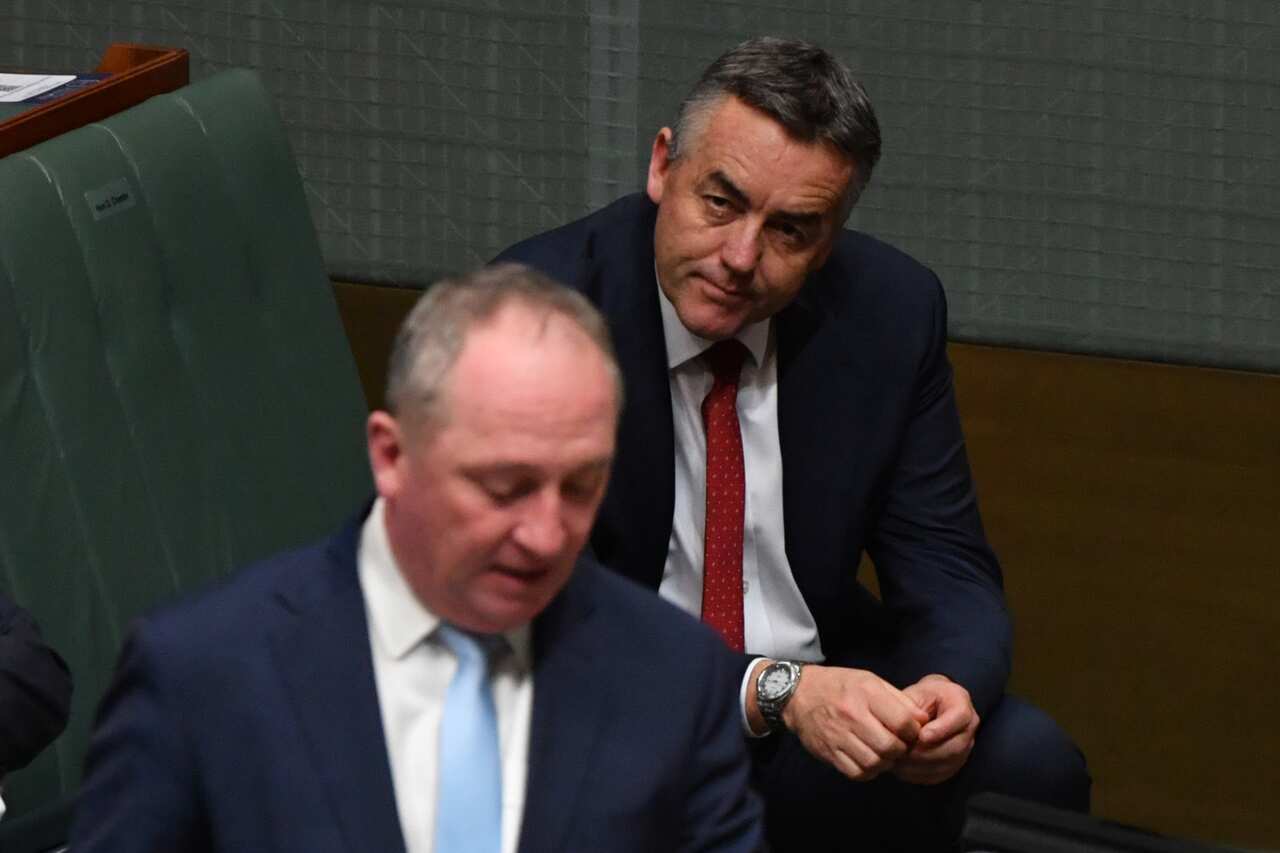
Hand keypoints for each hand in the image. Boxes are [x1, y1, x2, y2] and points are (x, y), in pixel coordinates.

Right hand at [777, 664, 929, 780]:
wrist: (798, 694)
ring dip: (885, 763)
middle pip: (890, 746)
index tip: (911, 732)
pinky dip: (868, 771)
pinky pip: (856, 773)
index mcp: (866, 693)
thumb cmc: (841, 686)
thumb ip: (899, 700)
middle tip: (899, 745)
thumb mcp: (870, 681)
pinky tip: (868, 760)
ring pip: (874, 763)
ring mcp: (838, 735)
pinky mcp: (828, 751)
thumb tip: (923, 721)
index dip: (914, 731)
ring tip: (884, 753)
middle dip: (901, 750)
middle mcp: (852, 714)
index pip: (904, 722)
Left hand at [893, 674, 978, 784]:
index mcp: (960, 701)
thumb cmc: (918, 698)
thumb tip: (907, 732)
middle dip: (927, 752)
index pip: (960, 716)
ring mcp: (965, 747)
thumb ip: (913, 710)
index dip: (941, 729)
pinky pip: (941, 774)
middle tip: (903, 752)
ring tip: (898, 762)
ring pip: (948, 763)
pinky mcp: (954, 763)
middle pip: (955, 746)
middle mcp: (969, 726)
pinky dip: (920, 774)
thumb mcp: (915, 694)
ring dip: (921, 766)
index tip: (921, 736)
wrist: (925, 706)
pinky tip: (902, 770)